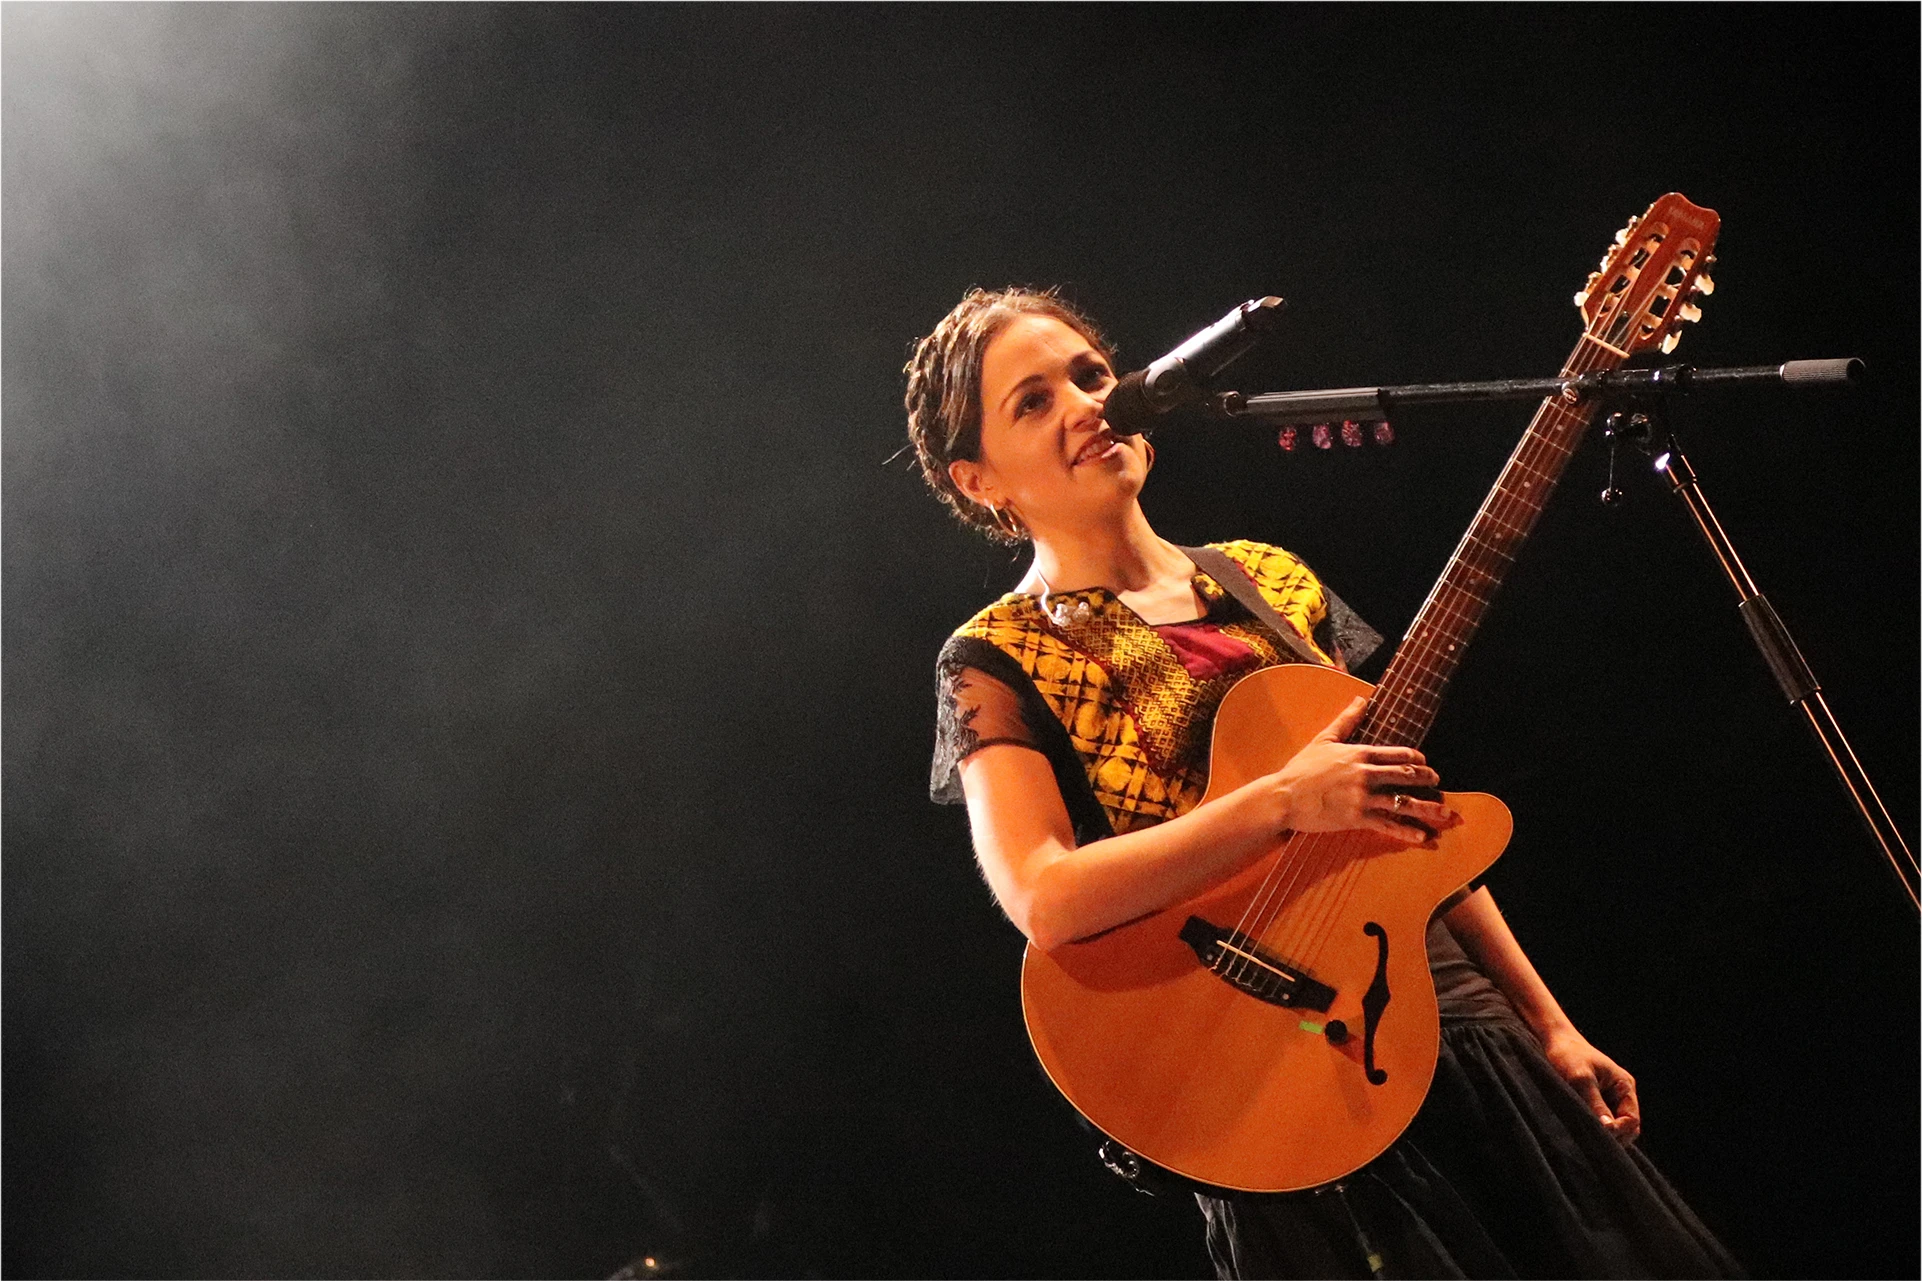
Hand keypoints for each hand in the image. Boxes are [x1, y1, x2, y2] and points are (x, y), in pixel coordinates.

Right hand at [1271, 696, 1459, 842]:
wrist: (1284, 797)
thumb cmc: (1301, 768)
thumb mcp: (1324, 739)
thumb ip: (1347, 720)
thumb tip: (1362, 699)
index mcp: (1360, 753)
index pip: (1398, 754)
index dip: (1415, 759)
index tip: (1424, 763)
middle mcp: (1366, 774)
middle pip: (1406, 776)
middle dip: (1427, 778)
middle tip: (1438, 781)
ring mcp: (1363, 797)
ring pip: (1404, 802)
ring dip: (1429, 807)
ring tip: (1447, 812)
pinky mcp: (1358, 818)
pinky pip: (1389, 825)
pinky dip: (1408, 832)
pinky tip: (1424, 837)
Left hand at [1542, 1026, 1641, 1145]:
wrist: (1555, 1040)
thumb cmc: (1568, 1055)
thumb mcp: (1580, 1079)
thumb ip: (1595, 1103)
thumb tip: (1607, 1129)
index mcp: (1624, 1086)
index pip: (1632, 1120)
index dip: (1618, 1131)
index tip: (1599, 1134)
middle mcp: (1621, 1094)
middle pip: (1627, 1127)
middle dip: (1613, 1137)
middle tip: (1591, 1142)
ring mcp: (1610, 1098)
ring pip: (1614, 1127)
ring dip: (1602, 1134)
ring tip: (1584, 1137)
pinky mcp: (1596, 1101)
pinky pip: (1601, 1121)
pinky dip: (1594, 1128)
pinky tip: (1580, 1131)